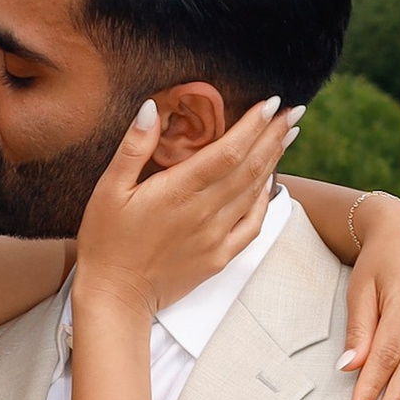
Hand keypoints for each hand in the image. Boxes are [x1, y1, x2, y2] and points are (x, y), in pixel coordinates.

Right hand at [74, 92, 294, 321]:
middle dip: (274, 136)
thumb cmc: (106, 240)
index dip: (253, 126)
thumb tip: (151, 108)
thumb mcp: (108, 189)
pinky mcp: (219, 258)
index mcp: (178, 191)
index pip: (228, 151)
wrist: (115, 296)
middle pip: (250, 167)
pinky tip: (269, 183)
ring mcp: (216, 237)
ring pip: (254, 193)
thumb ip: (133, 147)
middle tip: (293, 112)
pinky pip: (252, 226)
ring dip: (274, 161)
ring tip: (288, 135)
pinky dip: (265, 202)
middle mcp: (204, 212)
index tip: (272, 103)